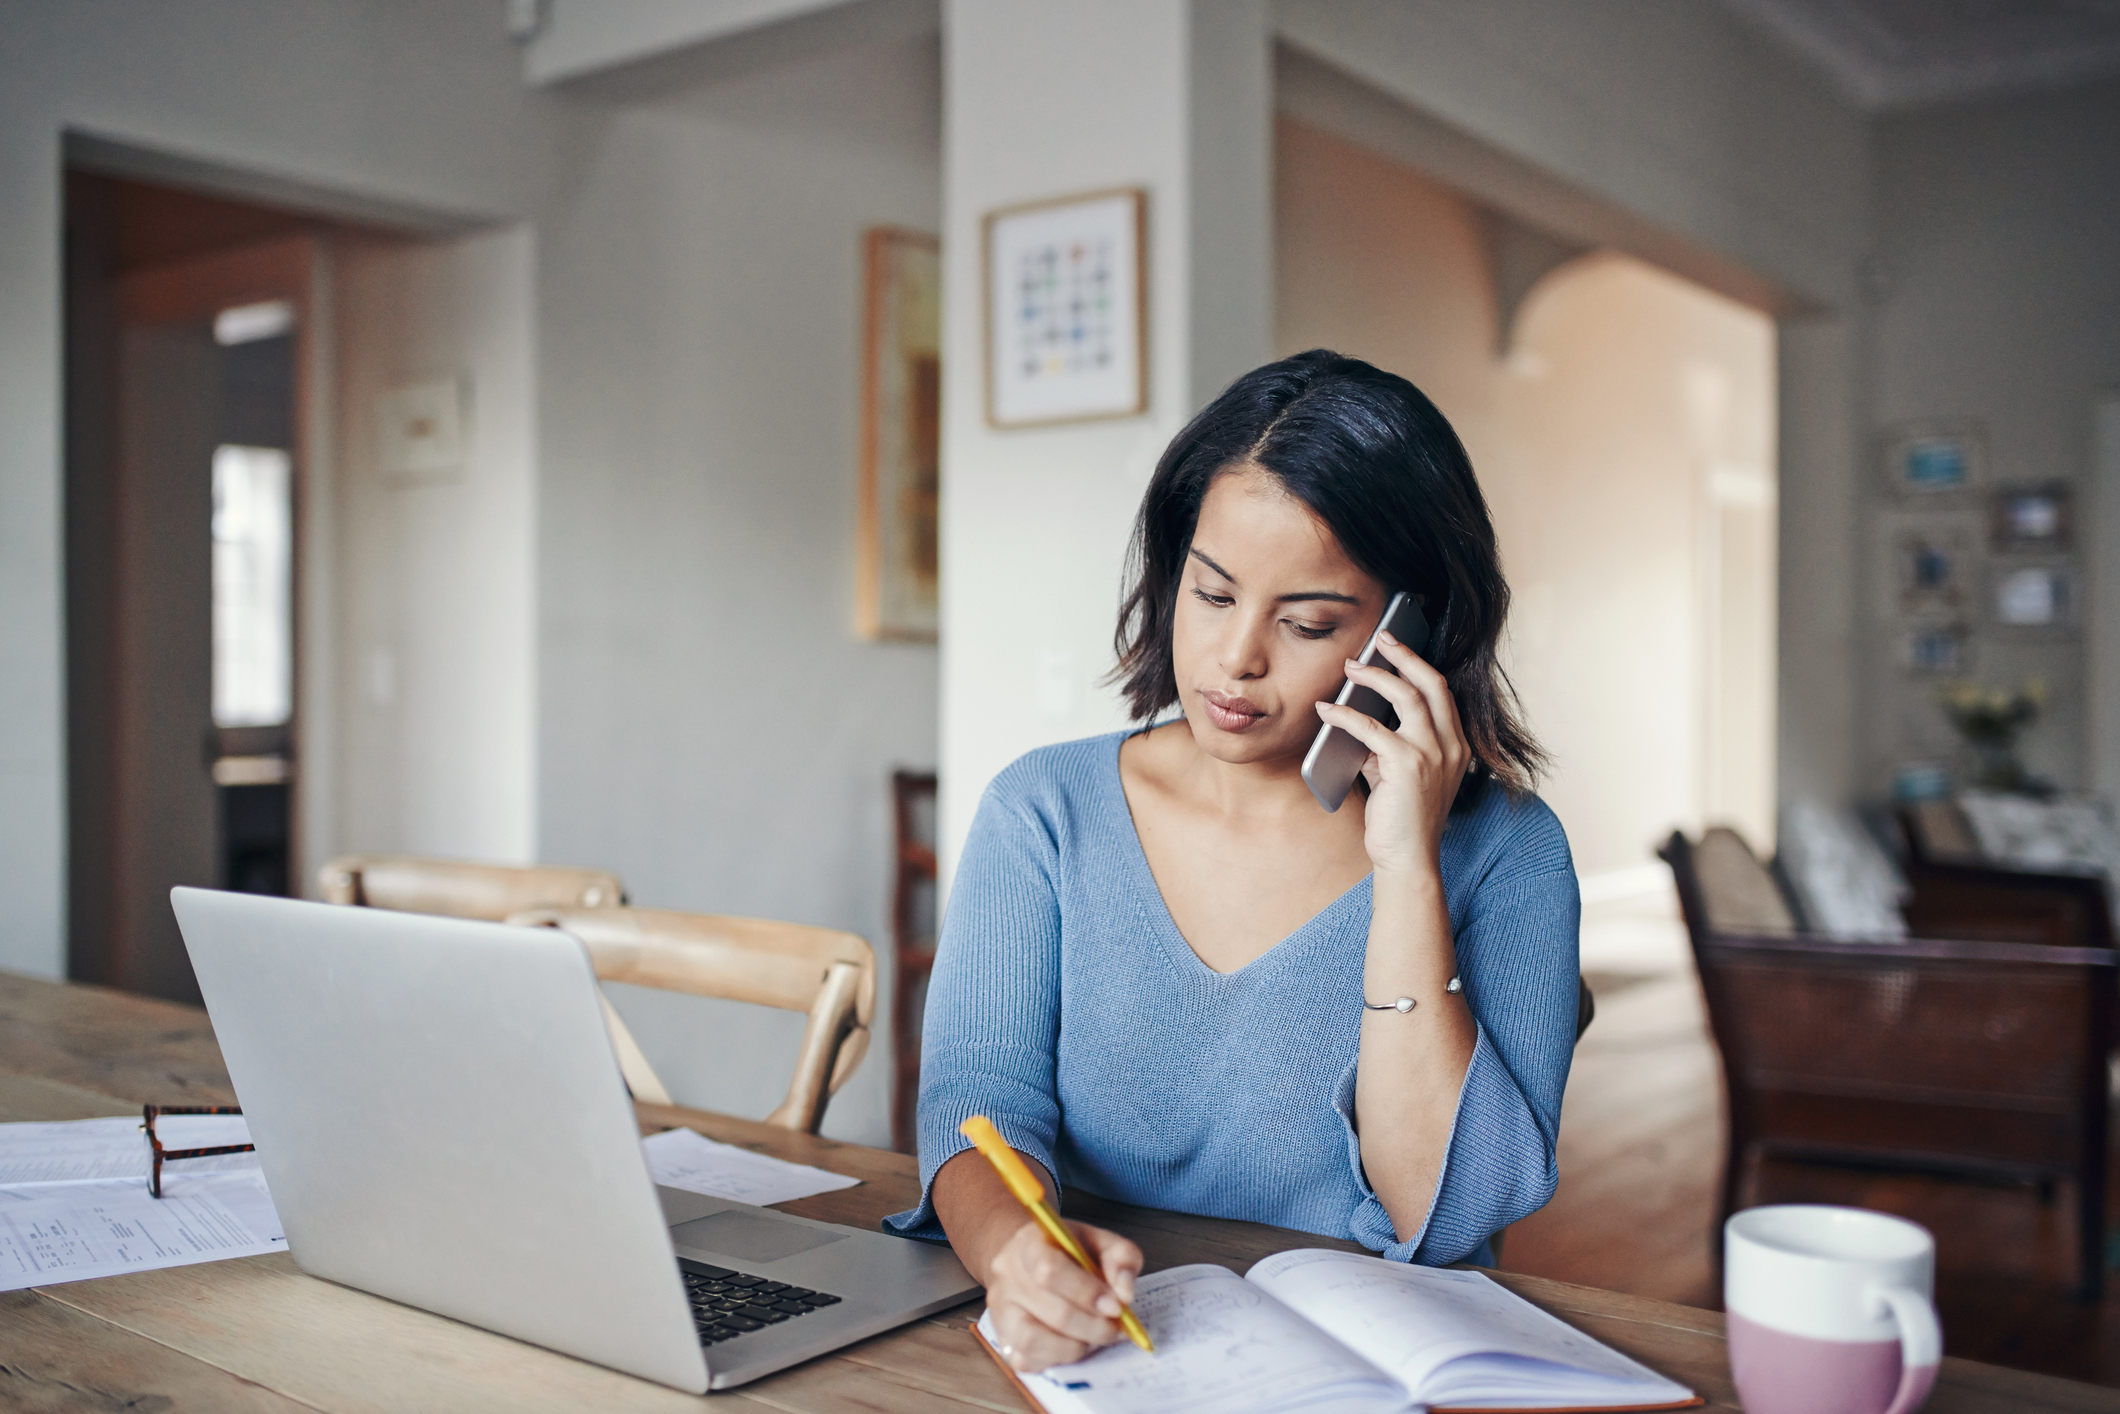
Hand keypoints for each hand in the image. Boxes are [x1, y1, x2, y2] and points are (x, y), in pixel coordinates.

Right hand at [982, 1218, 1142, 1372]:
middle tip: (1116, 1329)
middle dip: (1094, 1327)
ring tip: (1093, 1337)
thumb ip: (1121, 1259)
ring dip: (1075, 1347)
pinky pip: (1026, 1360)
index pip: (1049, 1269)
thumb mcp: (1102, 1241)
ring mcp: (1000, 1308)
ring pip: (1034, 1342)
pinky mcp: (1001, 1336)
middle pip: (1052, 1312)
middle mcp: (1007, 1275)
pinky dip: (1055, 1358)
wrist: (1032, 1259)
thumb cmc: (1070, 1251)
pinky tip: (1071, 1344)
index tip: (1116, 1306)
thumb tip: (1124, 1294)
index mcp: (1029, 1242)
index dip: (1087, 1293)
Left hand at [1314, 631, 1471, 876]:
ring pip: (1407, 697)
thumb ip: (1390, 744)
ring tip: (1350, 667)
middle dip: (1404, 655)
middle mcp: (1451, 746)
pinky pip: (1373, 728)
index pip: (1442, 693)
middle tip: (1380, 637)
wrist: (1408, 859)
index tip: (1395, 646)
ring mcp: (1433, 755)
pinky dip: (1345, 715)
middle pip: (1432, 684)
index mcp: (1456, 746)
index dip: (1417, 665)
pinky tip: (1326, 711)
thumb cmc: (1402, 818)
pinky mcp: (1407, 766)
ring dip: (1375, 677)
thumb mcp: (1401, 773)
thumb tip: (1360, 713)